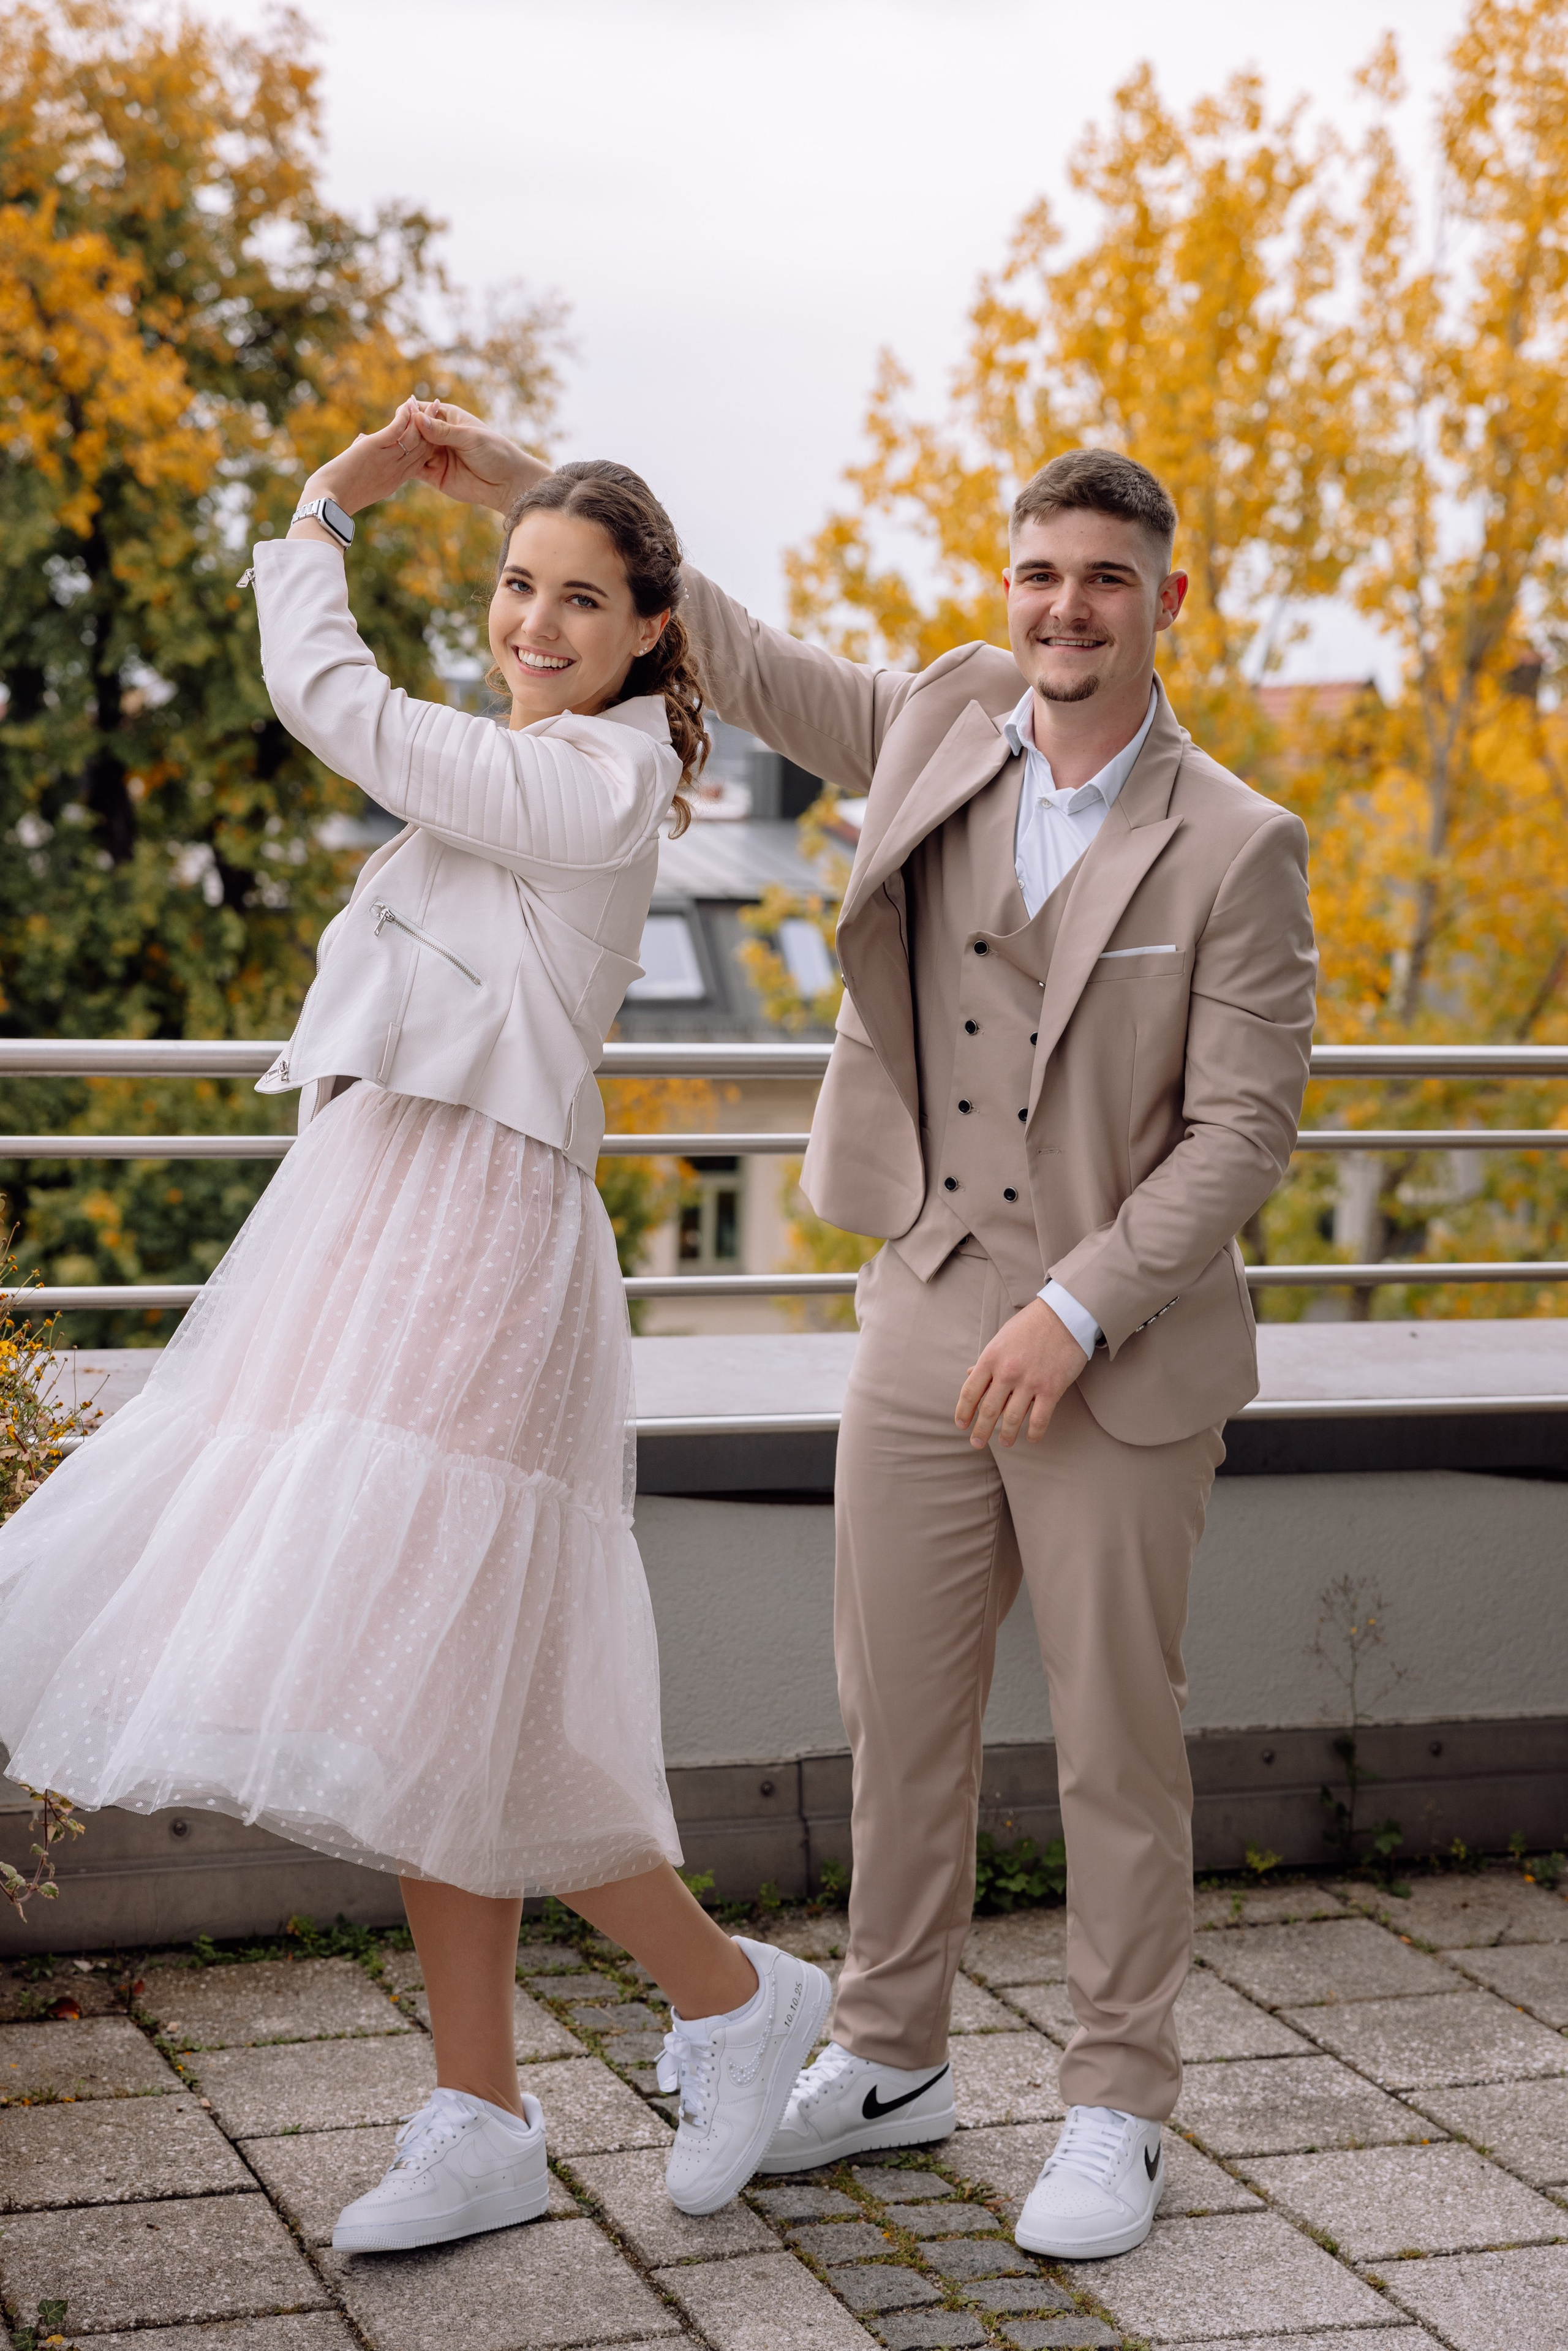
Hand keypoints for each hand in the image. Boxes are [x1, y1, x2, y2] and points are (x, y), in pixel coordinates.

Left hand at [293, 401, 432, 524]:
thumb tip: (360, 442)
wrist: (330, 499)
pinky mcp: (375, 448)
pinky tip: (407, 405)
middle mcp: (397, 471)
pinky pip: (396, 430)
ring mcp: (388, 460)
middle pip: (423, 448)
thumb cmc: (339, 494)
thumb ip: (367, 462)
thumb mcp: (361, 481)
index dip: (429, 445)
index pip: (420, 461)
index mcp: (395, 481)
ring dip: (421, 418)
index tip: (433, 430)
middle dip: (432, 428)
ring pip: (414, 438)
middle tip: (438, 410)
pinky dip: (404, 416)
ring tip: (427, 402)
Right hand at [407, 398, 550, 511]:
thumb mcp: (469, 438)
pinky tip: (397, 466)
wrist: (506, 483)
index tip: (401, 417)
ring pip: (412, 450)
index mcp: (447, 417)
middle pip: (413, 431)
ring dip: (403, 451)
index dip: (410, 413)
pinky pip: (415, 469)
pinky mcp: (434, 475)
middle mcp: (438, 435)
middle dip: (404, 433)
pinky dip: (406, 468)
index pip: (422, 410)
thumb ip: (443, 431)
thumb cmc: (494, 453)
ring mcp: (435, 455)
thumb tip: (418, 419)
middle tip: (395, 437)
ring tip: (394, 451)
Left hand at [955, 1297, 1088, 1450]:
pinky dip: (1033, 1433)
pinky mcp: (1051, 1389)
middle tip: (977, 1444)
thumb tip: (970, 1374)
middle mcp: (1007, 1372)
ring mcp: (1029, 1382)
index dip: (963, 1413)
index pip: (970, 1392)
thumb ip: (987, 1360)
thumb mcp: (1002, 1337)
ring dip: (1006, 1435)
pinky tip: (1030, 1438)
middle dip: (980, 1431)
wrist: (1064, 1315)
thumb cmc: (1031, 1325)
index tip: (961, 1425)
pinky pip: (1039, 1419)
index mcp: (990, 1358)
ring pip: (1012, 1419)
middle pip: (988, 1411)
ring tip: (1004, 1443)